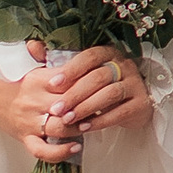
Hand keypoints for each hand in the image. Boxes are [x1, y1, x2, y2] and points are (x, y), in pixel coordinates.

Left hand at [32, 43, 154, 150]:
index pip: (90, 56)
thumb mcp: (80, 72)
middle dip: (75, 94)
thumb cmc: (99, 87)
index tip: (52, 84)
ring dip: (86, 108)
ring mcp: (136, 84)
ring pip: (110, 94)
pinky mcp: (142, 103)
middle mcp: (125, 65)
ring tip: (68, 119)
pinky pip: (120, 112)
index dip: (71, 69)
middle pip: (99, 77)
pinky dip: (101, 120)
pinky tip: (85, 127)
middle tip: (56, 109)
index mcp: (109, 53)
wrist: (131, 104)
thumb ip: (55, 60)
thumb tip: (31, 45)